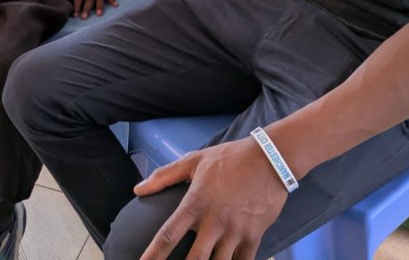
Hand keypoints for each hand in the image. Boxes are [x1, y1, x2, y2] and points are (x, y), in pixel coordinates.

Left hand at [135, 138, 288, 259]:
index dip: (153, 254)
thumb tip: (138, 189)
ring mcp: (235, 231)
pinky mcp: (253, 236)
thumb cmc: (230, 158)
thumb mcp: (194, 160)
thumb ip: (164, 176)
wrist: (270, 158)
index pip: (168, 235)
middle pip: (193, 259)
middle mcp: (214, 221)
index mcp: (195, 203)